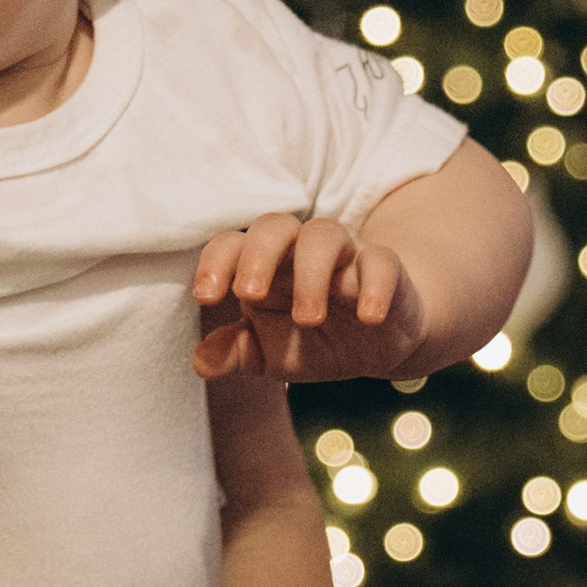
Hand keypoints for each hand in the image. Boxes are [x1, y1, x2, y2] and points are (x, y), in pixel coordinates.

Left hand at [192, 214, 425, 382]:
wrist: (379, 343)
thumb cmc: (318, 340)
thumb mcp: (273, 355)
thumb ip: (238, 353)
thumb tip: (200, 362)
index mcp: (267, 265)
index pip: (233, 245)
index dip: (216, 263)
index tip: (206, 296)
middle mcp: (302, 251)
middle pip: (275, 225)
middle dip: (258, 255)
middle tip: (248, 294)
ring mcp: (346, 255)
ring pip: (325, 235)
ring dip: (311, 274)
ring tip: (308, 319)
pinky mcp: (386, 269)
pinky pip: (382, 262)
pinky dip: (375, 287)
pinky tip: (368, 318)